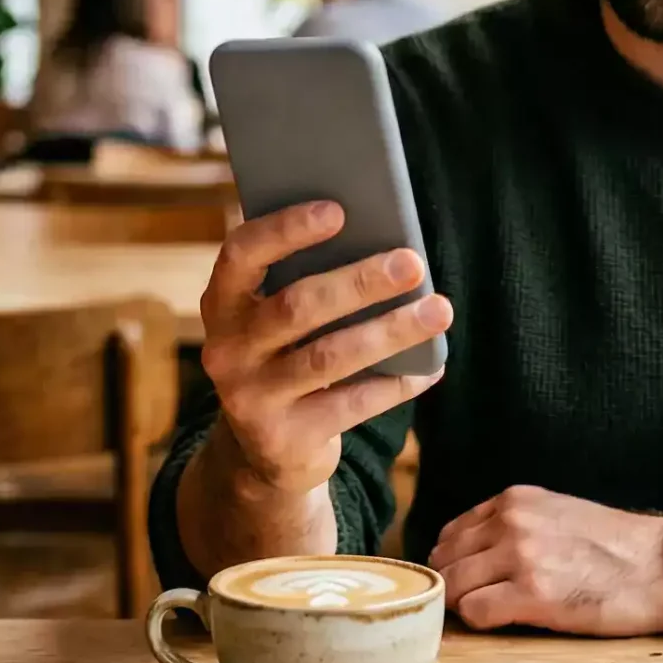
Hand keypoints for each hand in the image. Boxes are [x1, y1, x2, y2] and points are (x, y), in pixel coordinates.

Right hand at [197, 201, 452, 497]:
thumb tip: (383, 240)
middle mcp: (227, 350)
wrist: (263, 452)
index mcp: (223, 303)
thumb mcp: (274, 318)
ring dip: (390, 331)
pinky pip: (352, 404)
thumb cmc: (285, 357)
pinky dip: (397, 382)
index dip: (286, 230)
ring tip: (439, 310)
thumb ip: (305, 280)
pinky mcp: (285, 439)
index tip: (337, 210)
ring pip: (330, 357)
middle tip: (412, 263)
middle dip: (359, 282)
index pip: (241, 254)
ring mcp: (252, 398)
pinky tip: (431, 364)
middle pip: (296, 307)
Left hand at [428, 486, 662, 635]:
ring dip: (465, 605)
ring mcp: (520, 557)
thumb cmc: (616, 547)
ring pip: (453, 586)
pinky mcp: (533, 595)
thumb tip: (473, 555)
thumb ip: (513, 525)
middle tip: (475, 604)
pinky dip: (482, 621)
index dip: (454, 562)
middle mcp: (511, 522)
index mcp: (514, 500)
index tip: (467, 581)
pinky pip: (475, 612)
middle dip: (454, 586)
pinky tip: (507, 620)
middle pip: (445, 561)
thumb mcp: (557, 513)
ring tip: (493, 613)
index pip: (451, 533)